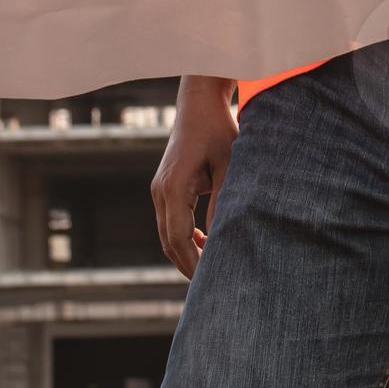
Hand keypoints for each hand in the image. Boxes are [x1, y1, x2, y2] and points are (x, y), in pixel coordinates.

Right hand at [150, 76, 237, 278]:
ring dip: (186, 252)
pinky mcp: (165, 188)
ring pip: (166, 234)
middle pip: (168, 241)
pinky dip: (184, 237)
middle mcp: (160, 190)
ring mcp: (159, 189)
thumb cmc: (218, 130)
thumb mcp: (229, 166)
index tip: (209, 281)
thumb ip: (224, 202)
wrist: (199, 103)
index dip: (192, 262)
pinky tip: (205, 241)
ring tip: (211, 268)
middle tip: (212, 284)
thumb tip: (224, 239)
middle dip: (188, 264)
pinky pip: (170, 221)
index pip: (178, 237)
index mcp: (173, 186)